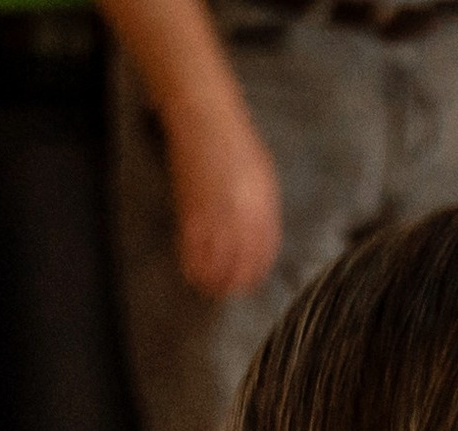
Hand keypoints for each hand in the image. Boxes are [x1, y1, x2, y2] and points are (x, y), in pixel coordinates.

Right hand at [166, 92, 281, 295]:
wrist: (204, 113)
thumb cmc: (234, 140)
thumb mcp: (261, 174)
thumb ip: (262, 207)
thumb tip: (260, 238)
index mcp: (264, 205)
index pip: (264, 253)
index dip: (256, 273)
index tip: (249, 282)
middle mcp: (244, 214)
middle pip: (242, 265)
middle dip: (235, 283)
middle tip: (228, 290)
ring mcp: (218, 212)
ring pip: (218, 265)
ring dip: (214, 282)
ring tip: (210, 289)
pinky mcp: (192, 208)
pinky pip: (194, 250)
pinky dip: (193, 266)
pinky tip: (192, 273)